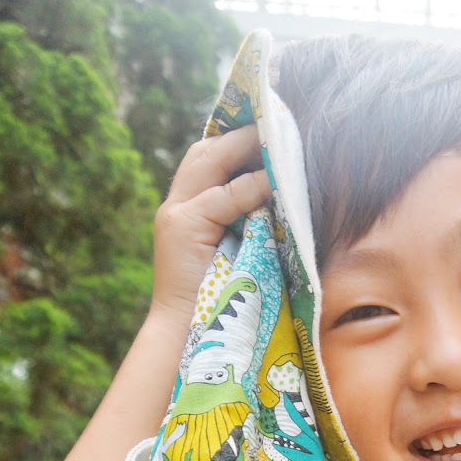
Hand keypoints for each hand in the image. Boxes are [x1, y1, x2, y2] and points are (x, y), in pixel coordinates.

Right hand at [150, 124, 272, 329]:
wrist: (186, 339)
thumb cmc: (218, 308)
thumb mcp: (237, 258)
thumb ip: (250, 228)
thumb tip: (285, 205)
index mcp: (186, 213)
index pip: (207, 162)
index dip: (235, 142)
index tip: (267, 128)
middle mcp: (176, 208)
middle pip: (205, 152)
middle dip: (239, 134)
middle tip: (274, 121)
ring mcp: (176, 216)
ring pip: (210, 164)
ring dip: (245, 148)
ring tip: (276, 137)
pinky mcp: (182, 228)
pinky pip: (223, 198)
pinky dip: (250, 187)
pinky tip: (273, 180)